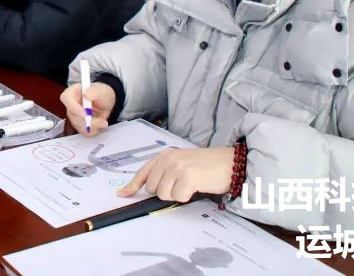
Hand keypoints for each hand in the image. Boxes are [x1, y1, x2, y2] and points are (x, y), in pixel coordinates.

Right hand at [60, 82, 115, 135]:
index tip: (85, 115)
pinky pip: (83, 132)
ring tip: (103, 122)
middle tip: (103, 122)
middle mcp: (71, 104)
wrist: (106, 102)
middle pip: (73, 116)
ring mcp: (73, 115)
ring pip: (79, 126)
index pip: (66, 98)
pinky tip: (99, 125)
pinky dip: (93, 131)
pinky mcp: (78, 124)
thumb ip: (94, 92)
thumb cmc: (102, 93)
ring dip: (93, 127)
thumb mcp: (102, 90)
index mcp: (73, 92)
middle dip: (89, 122)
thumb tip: (86, 94)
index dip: (74, 108)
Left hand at [117, 146, 234, 202]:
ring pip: (164, 195)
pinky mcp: (187, 177)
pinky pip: (179, 198)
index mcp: (165, 155)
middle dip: (166, 191)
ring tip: (191, 185)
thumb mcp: (183, 164)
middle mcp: (168, 159)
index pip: (143, 172)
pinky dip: (188, 197)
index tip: (122, 194)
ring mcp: (177, 167)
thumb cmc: (209, 166)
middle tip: (183, 185)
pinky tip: (198, 187)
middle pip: (152, 188)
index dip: (131, 185)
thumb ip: (166, 172)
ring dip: (177, 195)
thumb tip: (150, 190)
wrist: (231, 162)